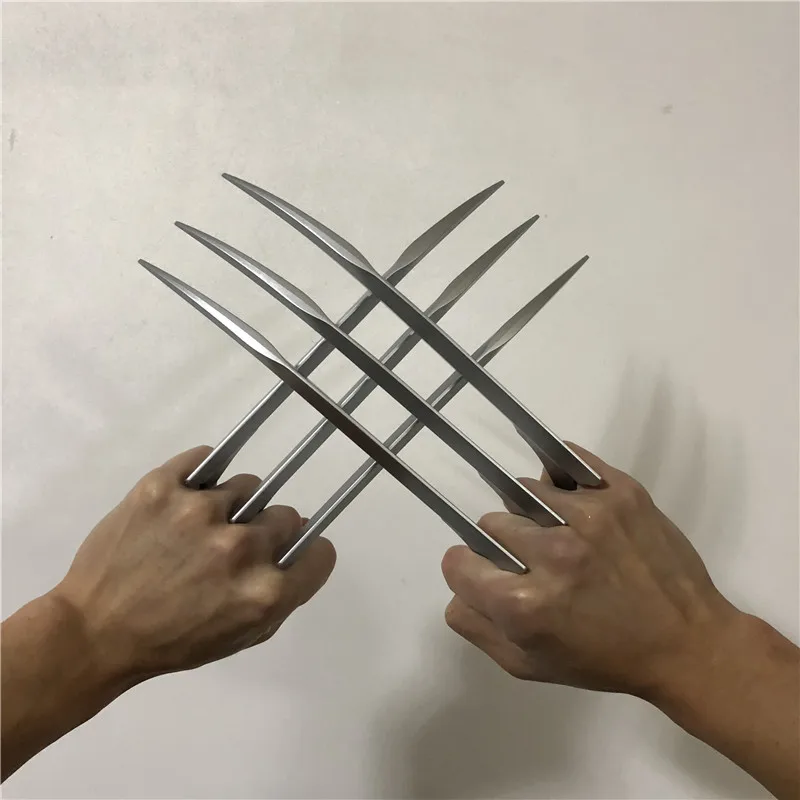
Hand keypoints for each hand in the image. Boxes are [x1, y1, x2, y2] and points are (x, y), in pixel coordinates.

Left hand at [53, 446, 335, 682]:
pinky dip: (203, 473)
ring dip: (233, 504)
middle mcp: (241, 547)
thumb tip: (302, 540)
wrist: (94, 632)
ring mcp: (201, 511)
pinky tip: (189, 494)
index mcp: (265, 592)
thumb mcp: (241, 635)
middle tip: (235, 547)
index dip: (308, 554)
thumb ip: (282, 594)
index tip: (291, 553)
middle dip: (268, 531)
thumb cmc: (173, 642)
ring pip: (247, 486)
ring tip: (200, 526)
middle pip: (286, 516)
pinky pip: (206, 458)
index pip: (320, 551)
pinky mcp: (163, 486)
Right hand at [441, 442, 737, 698]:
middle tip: (533, 562)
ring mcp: (588, 516)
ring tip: (563, 537)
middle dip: (503, 543)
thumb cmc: (605, 660)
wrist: (688, 643)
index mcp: (525, 604)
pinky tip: (571, 499)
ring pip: (526, 491)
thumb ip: (478, 628)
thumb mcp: (530, 666)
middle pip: (491, 522)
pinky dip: (561, 478)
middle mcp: (552, 553)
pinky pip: (566, 463)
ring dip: (534, 514)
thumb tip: (458, 588)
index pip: (458, 561)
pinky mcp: (620, 492)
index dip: (468, 570)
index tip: (486, 574)